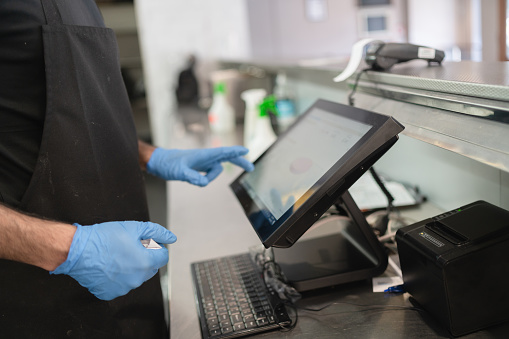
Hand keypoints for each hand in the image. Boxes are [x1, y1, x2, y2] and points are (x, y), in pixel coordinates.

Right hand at [50, 221, 176, 300]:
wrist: (77, 251)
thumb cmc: (103, 239)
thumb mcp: (133, 228)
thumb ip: (156, 232)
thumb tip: (170, 238)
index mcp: (146, 263)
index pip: (163, 256)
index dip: (155, 247)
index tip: (146, 242)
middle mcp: (137, 279)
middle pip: (151, 267)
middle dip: (145, 257)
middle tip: (129, 247)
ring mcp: (124, 288)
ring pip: (136, 277)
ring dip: (131, 267)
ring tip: (116, 256)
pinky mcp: (110, 293)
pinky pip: (121, 285)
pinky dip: (118, 277)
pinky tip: (109, 266)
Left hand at [146, 146, 253, 185]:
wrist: (160, 162)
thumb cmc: (169, 164)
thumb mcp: (179, 172)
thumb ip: (192, 177)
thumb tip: (203, 183)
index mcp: (203, 155)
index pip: (222, 152)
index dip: (235, 152)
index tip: (246, 151)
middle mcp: (206, 157)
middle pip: (227, 158)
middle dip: (239, 162)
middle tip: (251, 168)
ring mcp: (204, 162)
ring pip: (217, 169)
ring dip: (210, 177)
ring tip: (194, 178)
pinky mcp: (201, 166)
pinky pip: (210, 172)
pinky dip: (208, 177)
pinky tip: (197, 178)